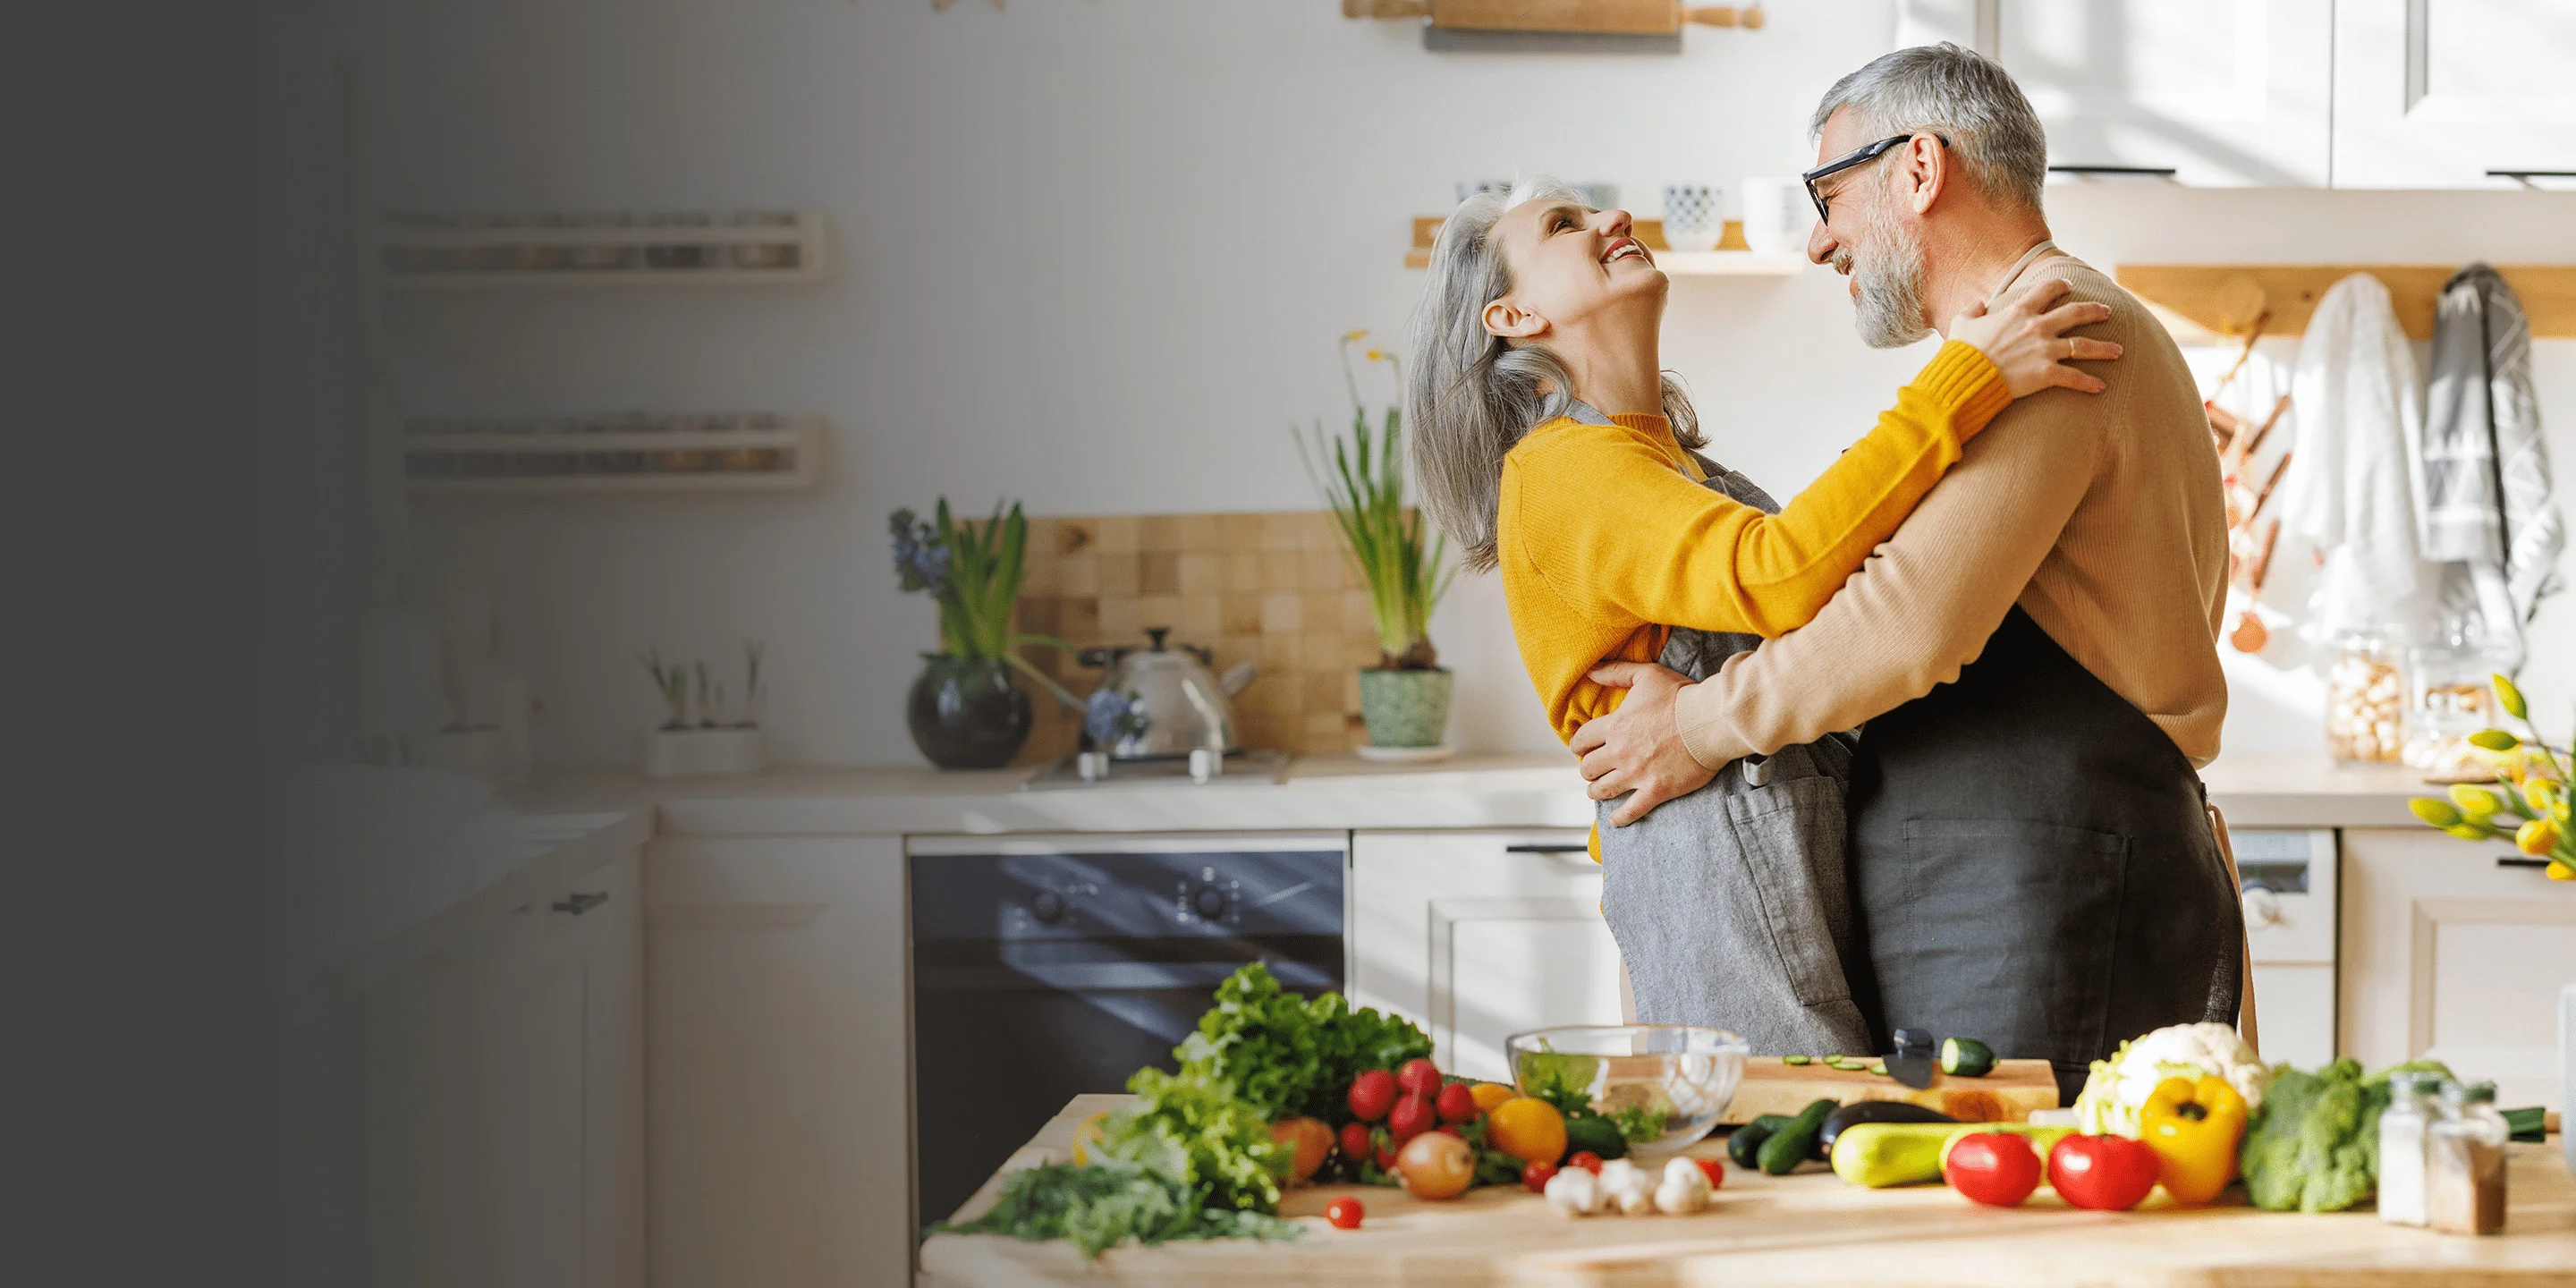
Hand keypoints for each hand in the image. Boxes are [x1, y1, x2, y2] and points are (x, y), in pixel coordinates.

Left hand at [1569, 662, 1715, 826]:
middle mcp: (1620, 752)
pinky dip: (1620, 817)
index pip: (1583, 739)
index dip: (1577, 745)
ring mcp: (1636, 774)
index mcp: (1615, 726)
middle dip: (1587, 769)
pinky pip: (1630, 810)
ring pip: (1602, 789)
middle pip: (1589, 767)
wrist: (1708, 722)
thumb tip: (1591, 671)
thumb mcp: (1646, 675)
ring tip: (1596, 790)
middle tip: (1591, 769)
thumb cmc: (1680, 697)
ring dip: (1595, 791)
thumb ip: (1616, 672)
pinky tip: (1615, 820)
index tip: (1579, 749)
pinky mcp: (1655, 790)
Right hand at [1948, 274, 2121, 397]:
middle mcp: (2037, 327)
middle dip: (2095, 311)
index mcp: (2018, 311)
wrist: (1966, 377)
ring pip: (2084, 346)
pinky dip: (2089, 383)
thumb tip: (1979, 305)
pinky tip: (2101, 387)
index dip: (2060, 286)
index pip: (2047, 290)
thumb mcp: (1960, 323)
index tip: (2069, 286)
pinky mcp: (2046, 374)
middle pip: (2076, 313)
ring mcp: (2044, 350)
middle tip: (2107, 311)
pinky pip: (2074, 378)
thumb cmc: (1961, 352)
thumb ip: (1972, 311)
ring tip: (2119, 350)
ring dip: (2104, 347)